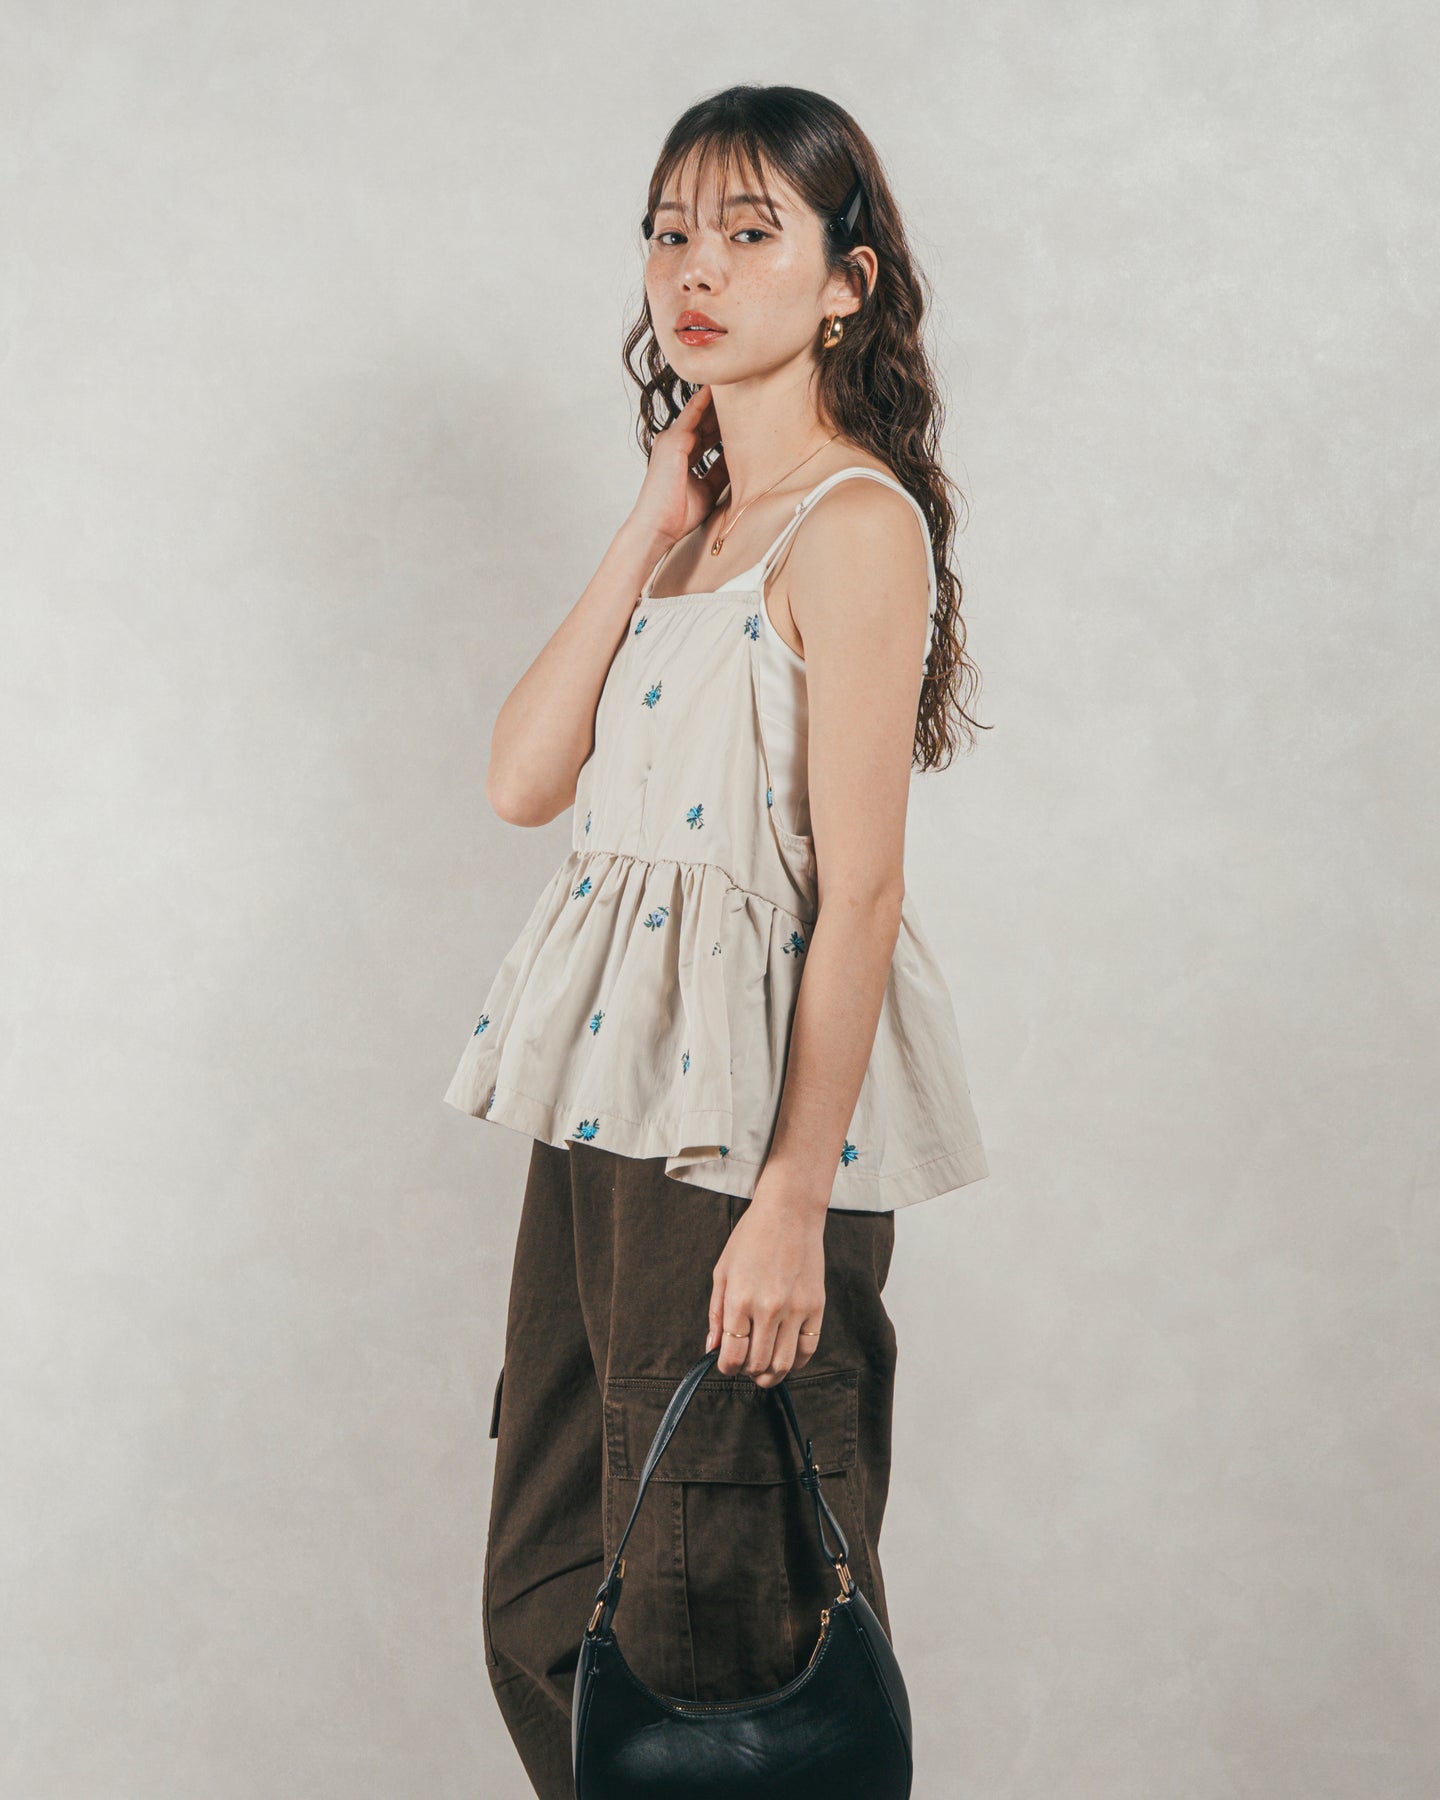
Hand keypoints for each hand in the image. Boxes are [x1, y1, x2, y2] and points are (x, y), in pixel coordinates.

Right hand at [629, 383, 728, 550]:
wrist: (657, 527)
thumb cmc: (678, 515)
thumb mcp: (707, 489)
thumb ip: (720, 472)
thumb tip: (741, 461)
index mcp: (681, 454)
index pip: (705, 432)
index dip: (723, 422)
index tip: (744, 412)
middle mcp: (674, 442)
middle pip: (703, 419)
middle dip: (724, 408)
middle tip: (747, 391)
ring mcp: (672, 440)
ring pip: (700, 412)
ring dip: (718, 400)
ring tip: (739, 382)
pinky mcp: (673, 442)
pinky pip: (693, 413)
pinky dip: (706, 400)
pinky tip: (721, 387)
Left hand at [704, 1191, 826, 1386]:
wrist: (789, 1213)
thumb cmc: (751, 1238)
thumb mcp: (723, 1271)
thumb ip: (716, 1313)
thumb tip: (712, 1348)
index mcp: (740, 1299)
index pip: (733, 1355)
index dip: (727, 1368)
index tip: (726, 1364)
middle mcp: (768, 1308)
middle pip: (758, 1365)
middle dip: (747, 1373)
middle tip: (744, 1366)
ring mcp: (796, 1309)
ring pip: (784, 1364)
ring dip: (771, 1374)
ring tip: (764, 1368)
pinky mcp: (816, 1307)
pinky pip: (808, 1350)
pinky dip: (795, 1361)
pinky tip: (785, 1355)